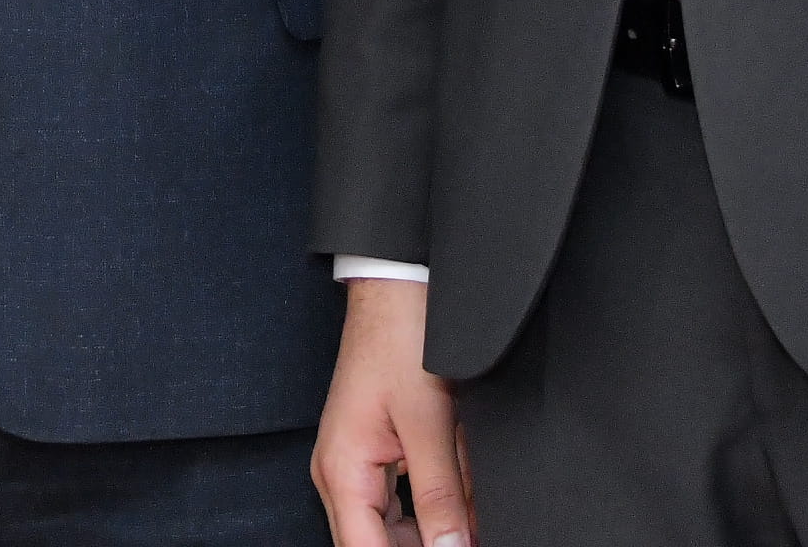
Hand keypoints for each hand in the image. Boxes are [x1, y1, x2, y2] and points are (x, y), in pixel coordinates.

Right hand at [315, 276, 470, 546]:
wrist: (397, 287)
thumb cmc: (400, 338)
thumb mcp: (429, 422)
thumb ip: (441, 495)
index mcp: (343, 472)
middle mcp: (340, 474)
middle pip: (378, 544)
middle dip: (426, 545)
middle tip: (464, 534)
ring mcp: (357, 464)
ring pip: (396, 527)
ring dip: (434, 524)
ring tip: (467, 508)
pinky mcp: (375, 451)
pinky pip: (405, 498)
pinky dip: (436, 500)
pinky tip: (463, 492)